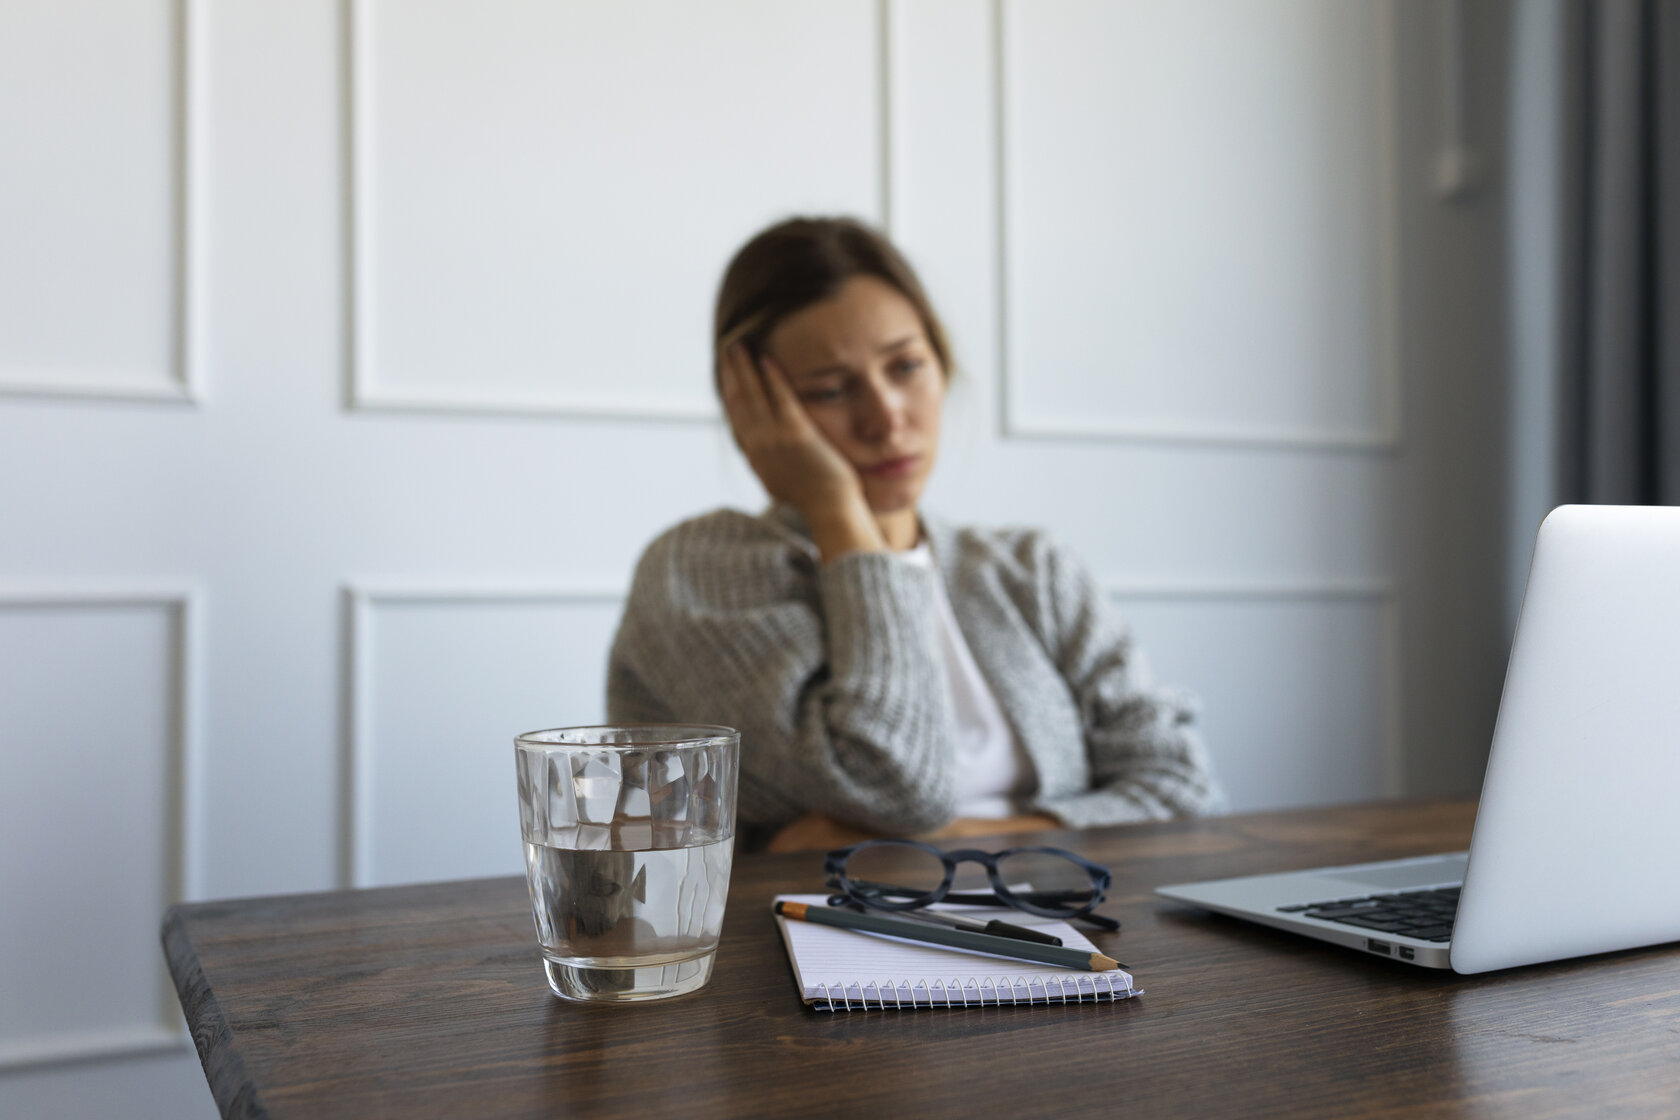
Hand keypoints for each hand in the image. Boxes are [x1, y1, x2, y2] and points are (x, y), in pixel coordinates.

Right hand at [718, 343, 884, 558]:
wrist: (830, 510)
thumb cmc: (816, 500)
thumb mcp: (783, 484)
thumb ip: (772, 466)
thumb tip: (766, 457)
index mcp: (755, 459)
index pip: (736, 419)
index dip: (730, 394)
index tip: (728, 376)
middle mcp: (758, 447)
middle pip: (739, 402)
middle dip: (732, 374)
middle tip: (729, 350)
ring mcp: (775, 440)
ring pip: (753, 395)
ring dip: (744, 368)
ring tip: (739, 345)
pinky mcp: (796, 434)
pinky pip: (780, 398)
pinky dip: (772, 377)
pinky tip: (766, 358)